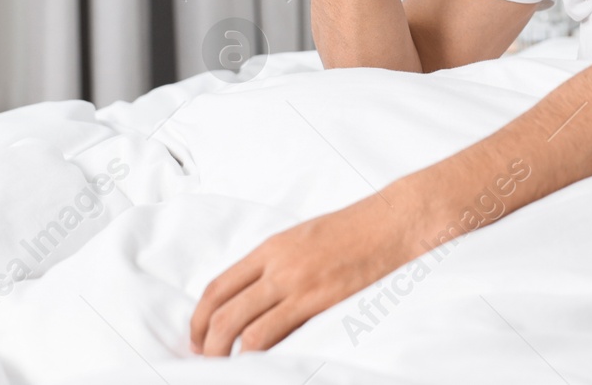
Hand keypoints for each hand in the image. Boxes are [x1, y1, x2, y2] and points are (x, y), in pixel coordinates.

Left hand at [190, 193, 420, 355]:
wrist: (393, 222)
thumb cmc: (355, 232)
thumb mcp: (304, 239)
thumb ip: (278, 265)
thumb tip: (255, 300)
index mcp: (271, 248)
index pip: (218, 286)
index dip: (200, 317)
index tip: (198, 337)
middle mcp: (277, 266)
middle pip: (222, 310)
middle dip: (206, 342)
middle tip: (205, 360)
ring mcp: (297, 284)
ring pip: (242, 329)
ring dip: (226, 354)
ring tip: (226, 369)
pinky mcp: (319, 301)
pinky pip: (274, 334)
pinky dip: (259, 354)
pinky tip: (260, 363)